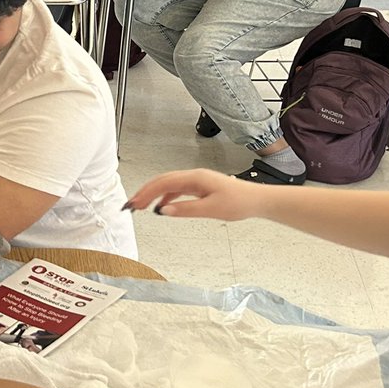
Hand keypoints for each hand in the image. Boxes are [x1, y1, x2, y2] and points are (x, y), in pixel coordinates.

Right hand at [125, 169, 258, 220]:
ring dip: (153, 194)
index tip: (134, 203)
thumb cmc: (239, 202)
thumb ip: (185, 210)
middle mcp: (193, 176)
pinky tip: (161, 206)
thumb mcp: (211, 209)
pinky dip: (165, 197)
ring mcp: (196, 181)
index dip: (145, 192)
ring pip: (168, 185)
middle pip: (162, 181)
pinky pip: (176, 190)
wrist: (258, 200)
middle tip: (131, 205)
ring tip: (141, 205)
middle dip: (144, 192)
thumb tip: (162, 211)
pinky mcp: (200, 187)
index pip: (163, 183)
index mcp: (194, 178)